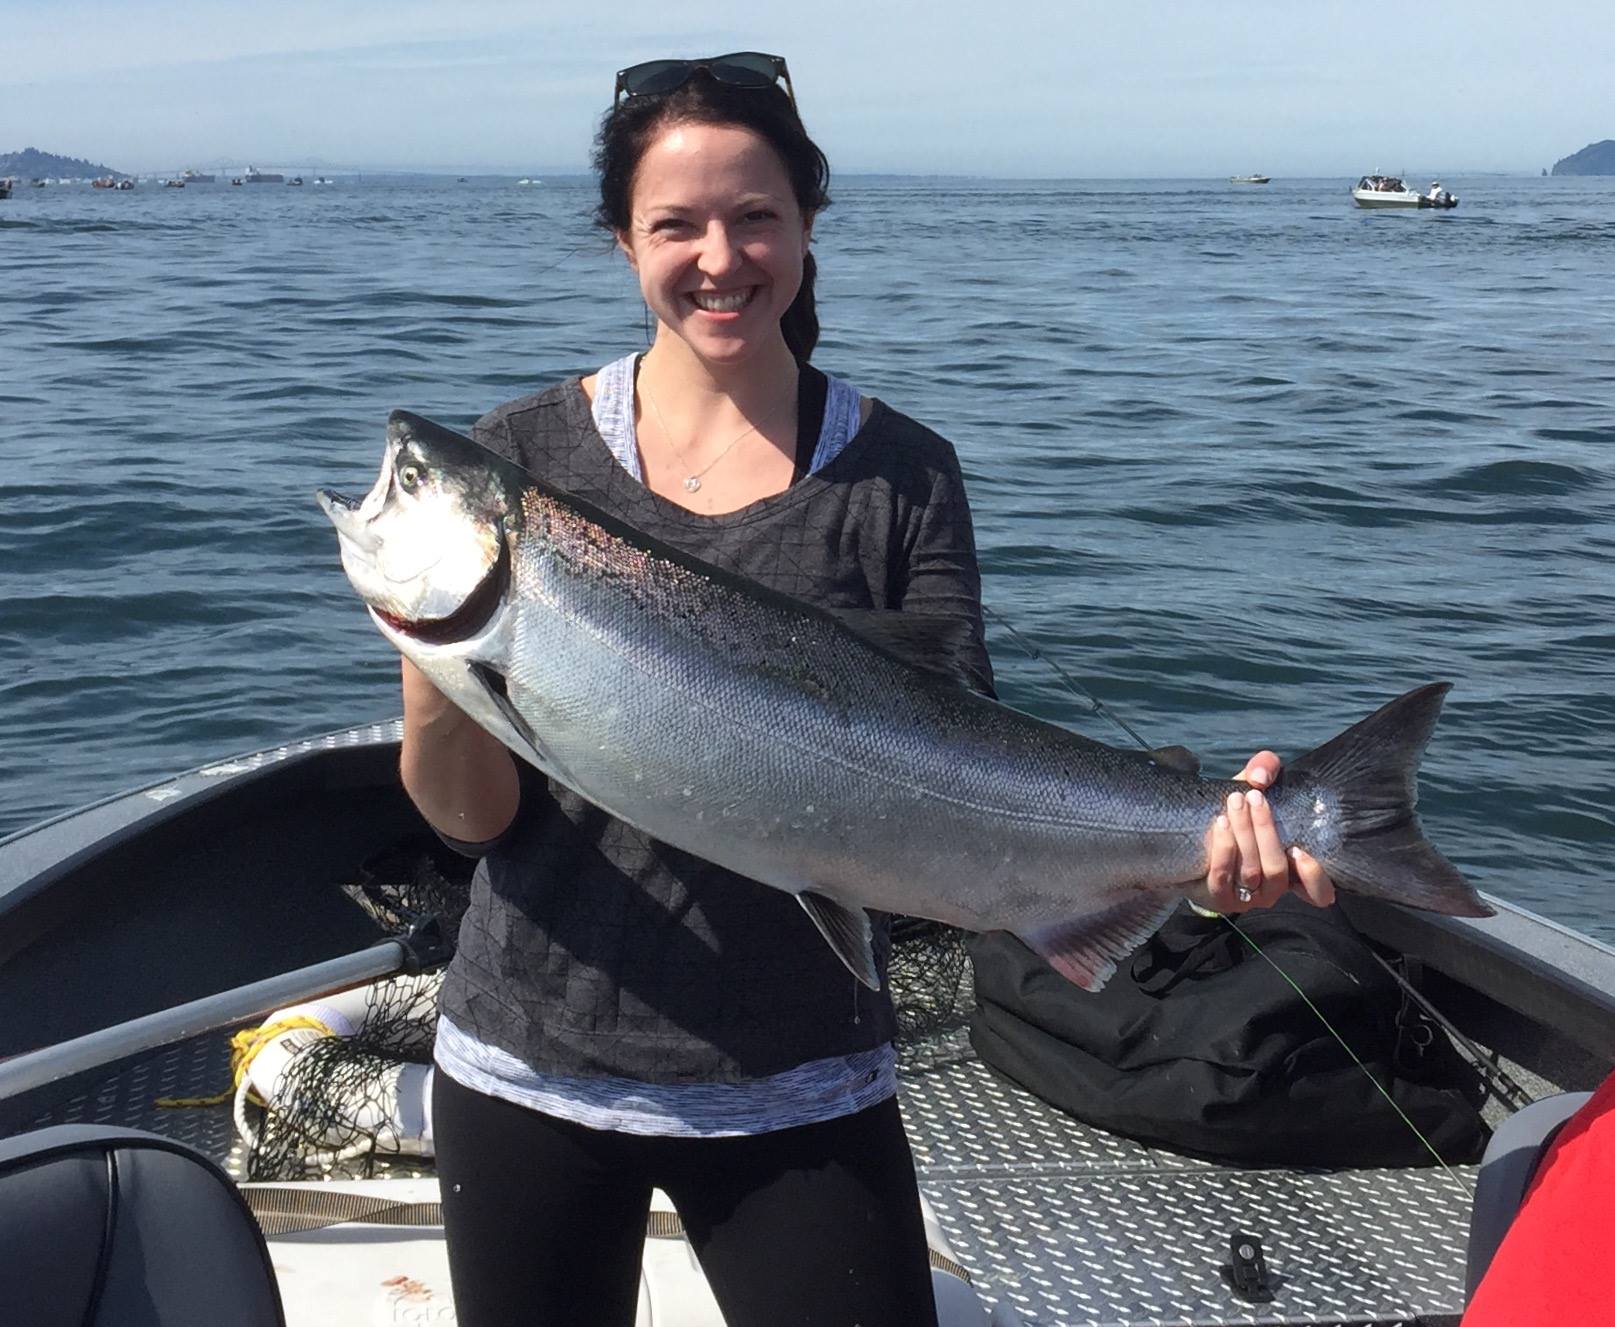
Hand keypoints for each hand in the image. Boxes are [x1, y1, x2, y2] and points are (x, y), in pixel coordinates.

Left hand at [1200, 751, 1334, 912]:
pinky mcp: (1219, 898)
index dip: (1314, 876)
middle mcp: (1273, 889)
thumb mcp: (1252, 791)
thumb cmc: (1235, 817)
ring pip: (1251, 871)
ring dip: (1244, 834)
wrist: (1192, 844)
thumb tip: (1260, 777)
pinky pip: (1223, 876)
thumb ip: (1265, 771)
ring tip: (1234, 802)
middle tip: (1253, 797)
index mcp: (1291, 870)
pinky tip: (1220, 824)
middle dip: (1265, 830)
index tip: (1299, 849)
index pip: (1319, 891)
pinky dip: (1223, 848)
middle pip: (1277, 868)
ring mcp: (1247, 898)